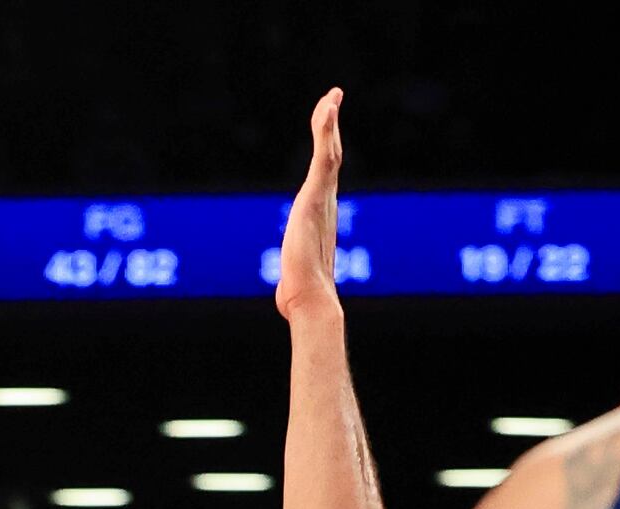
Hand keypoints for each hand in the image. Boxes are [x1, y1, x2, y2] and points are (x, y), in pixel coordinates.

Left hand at [275, 88, 345, 323]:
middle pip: (331, 156)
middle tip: (333, 99)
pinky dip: (327, 130)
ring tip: (332, 96)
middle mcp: (327, 203)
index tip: (328, 128)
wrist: (311, 301)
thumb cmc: (301, 296)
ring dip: (329, 121)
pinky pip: (324, 156)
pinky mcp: (315, 196)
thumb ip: (291, 279)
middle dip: (331, 127)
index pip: (325, 175)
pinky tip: (329, 108)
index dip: (328, 150)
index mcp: (321, 215)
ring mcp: (323, 199)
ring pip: (330, 151)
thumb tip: (286, 299)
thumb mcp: (293, 279)